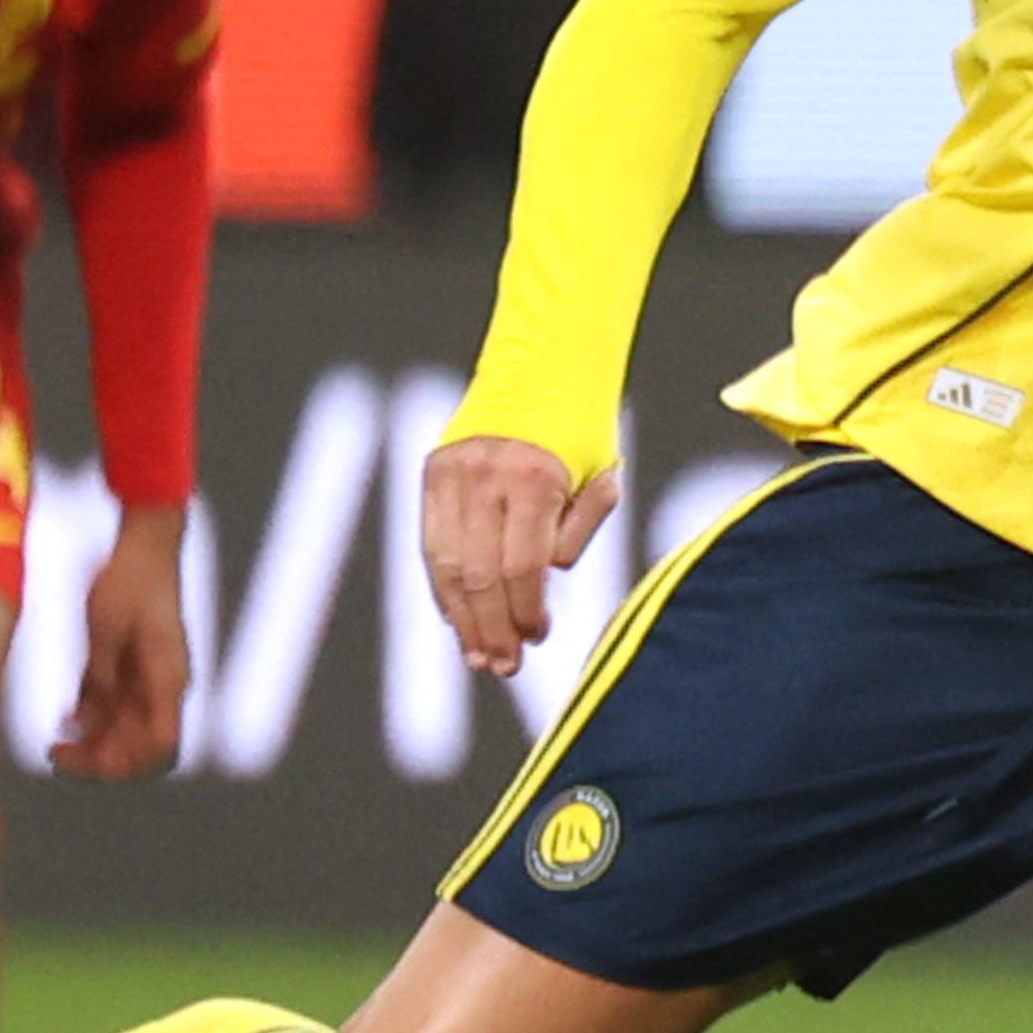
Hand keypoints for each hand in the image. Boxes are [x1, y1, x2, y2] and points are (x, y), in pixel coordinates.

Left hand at [51, 505, 194, 777]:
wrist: (148, 541)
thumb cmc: (133, 578)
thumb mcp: (105, 630)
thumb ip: (99, 679)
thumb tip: (83, 721)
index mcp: (167, 678)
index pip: (159, 744)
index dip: (125, 762)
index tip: (83, 758)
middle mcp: (166, 684)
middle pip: (141, 743)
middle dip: (101, 756)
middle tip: (59, 755)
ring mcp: (153, 675)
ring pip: (129, 727)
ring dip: (96, 738)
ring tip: (58, 741)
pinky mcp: (139, 664)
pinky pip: (120, 704)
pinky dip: (95, 716)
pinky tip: (68, 717)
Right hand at [421, 432, 616, 677]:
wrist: (543, 366)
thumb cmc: (584, 433)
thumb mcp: (601, 480)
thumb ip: (575, 535)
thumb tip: (539, 583)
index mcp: (533, 478)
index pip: (522, 567)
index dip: (527, 611)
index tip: (539, 636)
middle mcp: (485, 475)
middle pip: (480, 574)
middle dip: (492, 628)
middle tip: (504, 666)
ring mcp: (452, 472)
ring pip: (446, 564)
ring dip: (462, 618)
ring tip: (478, 656)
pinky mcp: (433, 471)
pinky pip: (431, 542)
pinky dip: (443, 585)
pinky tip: (457, 618)